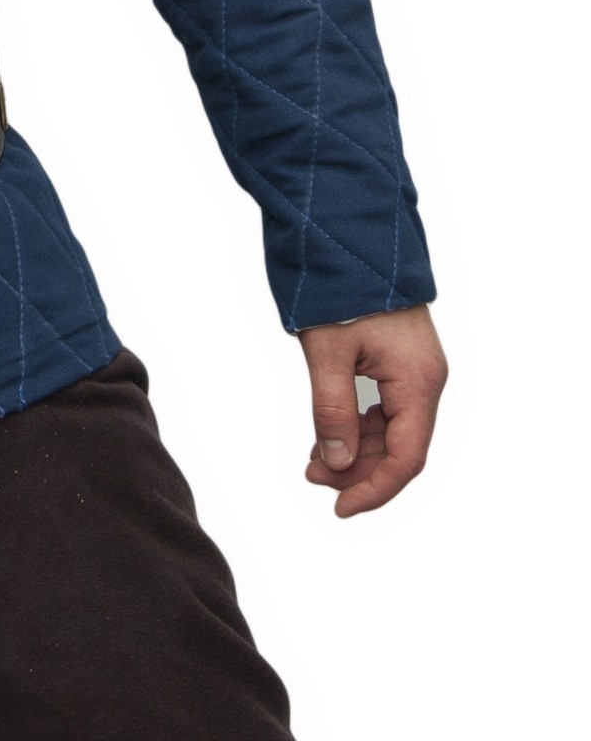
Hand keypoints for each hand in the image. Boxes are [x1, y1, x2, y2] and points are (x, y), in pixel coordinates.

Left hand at [296, 303, 446, 517]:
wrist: (349, 232)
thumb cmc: (341, 286)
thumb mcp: (327, 351)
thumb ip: (331, 410)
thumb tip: (336, 463)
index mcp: (418, 381)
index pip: (406, 458)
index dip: (375, 489)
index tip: (341, 508)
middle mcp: (426, 379)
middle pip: (401, 448)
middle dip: (359, 471)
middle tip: (313, 478)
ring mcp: (415, 369)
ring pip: (392, 429)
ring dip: (356, 449)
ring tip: (314, 461)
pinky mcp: (401, 359)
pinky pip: (386, 407)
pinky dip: (358, 425)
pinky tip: (330, 434)